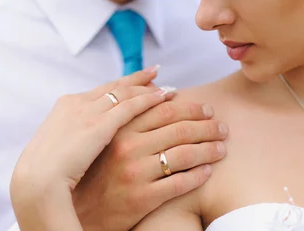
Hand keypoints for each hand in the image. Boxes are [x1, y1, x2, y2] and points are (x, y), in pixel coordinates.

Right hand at [10, 68, 170, 230]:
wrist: (35, 184)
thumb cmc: (44, 175)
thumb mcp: (58, 149)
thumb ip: (75, 137)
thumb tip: (86, 141)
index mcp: (66, 106)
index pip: (102, 89)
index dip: (123, 83)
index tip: (139, 79)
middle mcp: (78, 103)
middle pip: (116, 86)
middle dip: (138, 80)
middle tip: (157, 74)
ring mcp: (89, 112)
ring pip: (127, 93)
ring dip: (150, 90)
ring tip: (170, 88)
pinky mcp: (100, 125)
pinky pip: (132, 106)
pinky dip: (150, 99)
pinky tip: (165, 98)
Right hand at [72, 74, 228, 230]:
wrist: (81, 210)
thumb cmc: (99, 170)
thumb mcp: (109, 137)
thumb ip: (133, 116)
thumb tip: (166, 92)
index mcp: (122, 129)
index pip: (166, 110)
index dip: (192, 108)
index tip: (208, 109)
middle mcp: (129, 148)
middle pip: (180, 129)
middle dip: (207, 126)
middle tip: (222, 127)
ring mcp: (136, 173)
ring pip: (185, 154)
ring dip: (209, 149)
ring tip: (221, 147)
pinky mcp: (143, 197)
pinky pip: (180, 182)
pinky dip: (199, 175)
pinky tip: (208, 171)